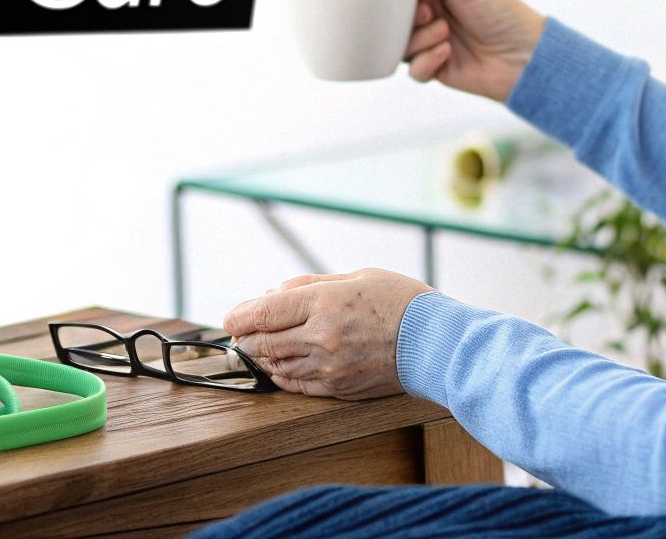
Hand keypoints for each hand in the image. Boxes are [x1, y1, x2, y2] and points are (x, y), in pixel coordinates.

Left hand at [222, 268, 432, 398]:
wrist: (436, 342)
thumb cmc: (400, 301)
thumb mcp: (356, 277)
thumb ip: (310, 285)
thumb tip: (273, 293)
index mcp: (324, 302)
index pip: (263, 313)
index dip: (239, 317)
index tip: (230, 319)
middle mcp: (321, 336)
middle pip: (264, 342)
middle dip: (244, 339)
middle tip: (237, 336)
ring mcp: (329, 366)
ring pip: (277, 365)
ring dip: (260, 359)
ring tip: (254, 351)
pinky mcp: (339, 388)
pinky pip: (297, 386)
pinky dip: (280, 376)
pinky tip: (276, 369)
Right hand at [396, 0, 546, 102]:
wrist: (525, 57)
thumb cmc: (503, 11)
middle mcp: (434, 12)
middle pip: (396, 15)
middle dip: (407, 16)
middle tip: (425, 13)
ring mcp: (433, 40)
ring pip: (402, 43)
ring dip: (421, 38)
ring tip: (445, 33)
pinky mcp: (436, 67)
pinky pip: (414, 69)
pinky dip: (427, 61)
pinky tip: (446, 52)